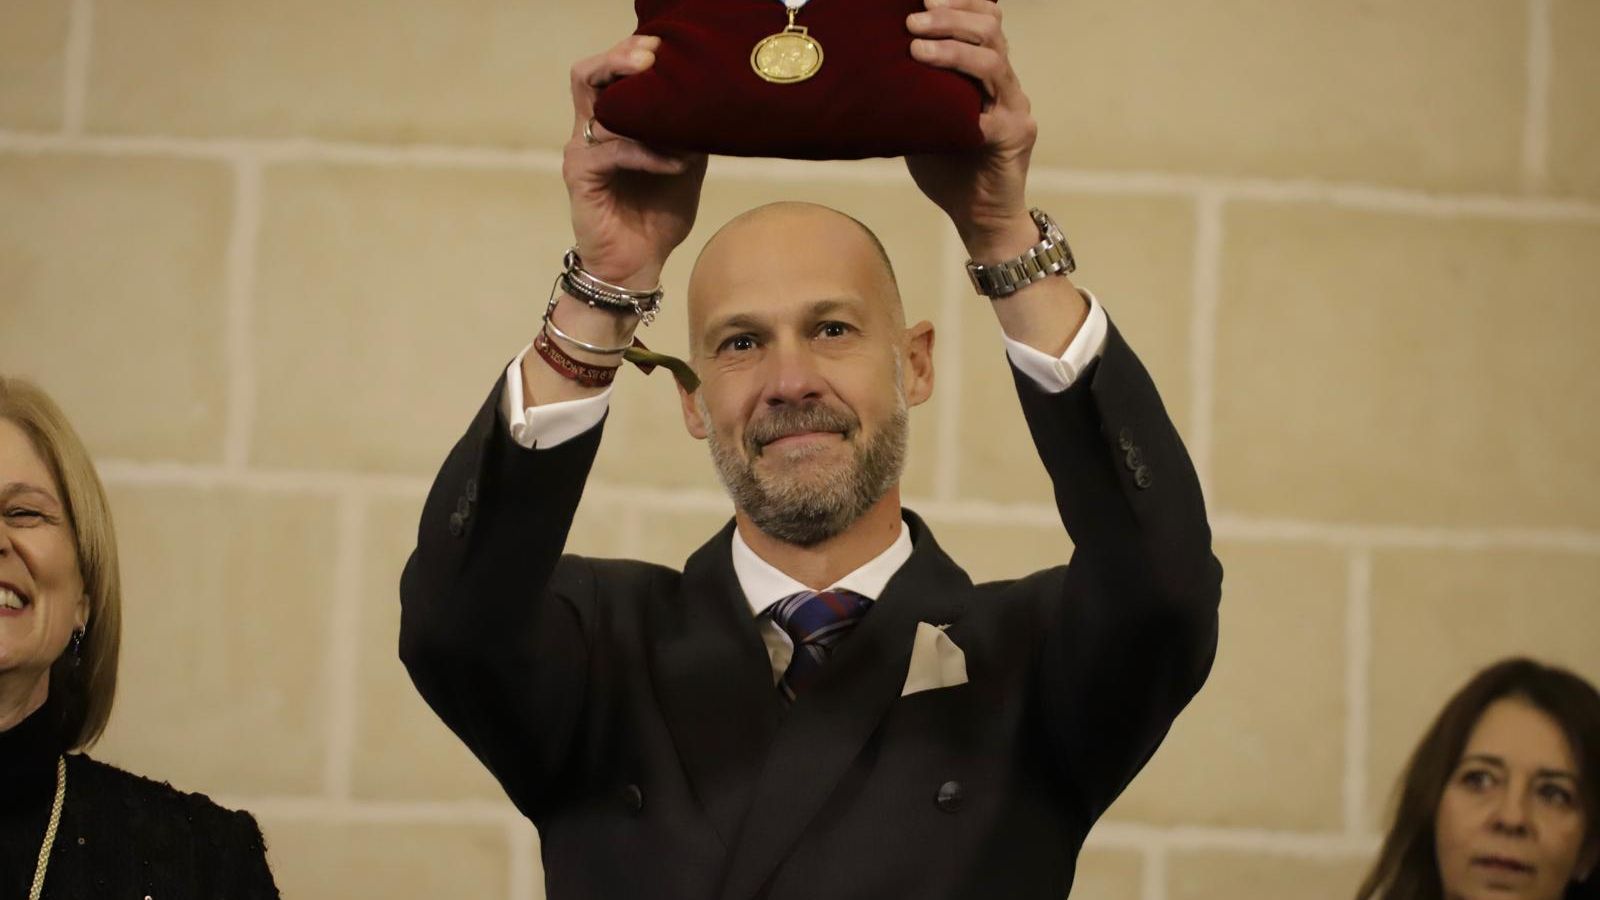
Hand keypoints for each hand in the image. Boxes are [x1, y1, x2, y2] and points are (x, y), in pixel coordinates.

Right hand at [565, 36, 708, 288]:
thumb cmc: (656, 217)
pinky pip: (612, 152)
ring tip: (671, 104)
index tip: (666, 48)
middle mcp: (590, 131)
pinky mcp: (580, 177)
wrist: (637, 265)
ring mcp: (581, 152)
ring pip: (592, 105)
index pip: (609, 73)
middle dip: (619, 59)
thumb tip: (715, 105)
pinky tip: (676, 163)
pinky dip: (648, 153)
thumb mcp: (684, 169)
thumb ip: (690, 136)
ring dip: (635, 101)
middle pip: (587, 75)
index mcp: (612, 123)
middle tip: (652, 57)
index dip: (631, 53)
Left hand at [903, 0, 1038, 262]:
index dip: (960, 2)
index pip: (986, 19)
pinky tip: (937, 90)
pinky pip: (995, 104)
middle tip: (913, 19)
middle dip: (951, 16)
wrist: (979, 220)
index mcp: (987, 76)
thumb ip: (913, 95)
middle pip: (991, 28)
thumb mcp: (924, 123)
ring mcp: (1015, 107)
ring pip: (994, 59)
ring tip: (917, 47)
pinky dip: (965, 89)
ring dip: (953, 46)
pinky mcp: (1015, 134)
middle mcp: (1006, 85)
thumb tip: (869, 70)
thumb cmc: (948, 172)